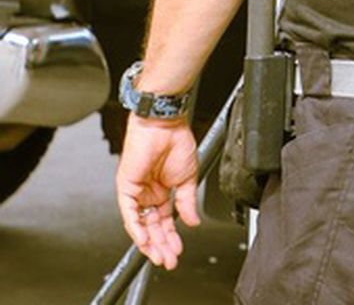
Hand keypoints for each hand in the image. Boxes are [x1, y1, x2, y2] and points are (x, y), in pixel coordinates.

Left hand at [115, 115, 201, 269]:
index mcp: (163, 192)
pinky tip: (144, 239)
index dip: (171, 237)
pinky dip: (136, 227)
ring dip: (149, 241)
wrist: (165, 126)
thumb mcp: (188, 179)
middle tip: (169, 260)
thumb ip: (188, 202)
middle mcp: (148, 194)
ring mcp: (136, 192)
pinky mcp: (126, 187)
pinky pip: (129, 212)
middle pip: (152, 226)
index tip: (178, 250)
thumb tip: (193, 221)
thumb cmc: (176, 143)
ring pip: (140, 224)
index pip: (165, 221)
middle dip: (161, 245)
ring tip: (159, 255)